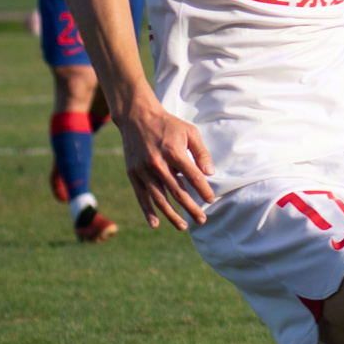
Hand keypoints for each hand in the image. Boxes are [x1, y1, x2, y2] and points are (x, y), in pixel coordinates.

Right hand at [119, 98, 216, 228]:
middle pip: (178, 192)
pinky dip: (147, 211)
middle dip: (191, 208)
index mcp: (174, 152)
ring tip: (183, 226)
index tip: (211, 200)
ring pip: (159, 198)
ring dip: (171, 215)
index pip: (193, 177)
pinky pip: (141, 196)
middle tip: (202, 219)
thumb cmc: (168, 125)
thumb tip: (210, 173)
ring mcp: (143, 170)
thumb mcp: (190, 132)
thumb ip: (201, 153)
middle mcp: (158, 164)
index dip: (203, 191)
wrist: (137, 117)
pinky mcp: (132, 174)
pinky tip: (155, 224)